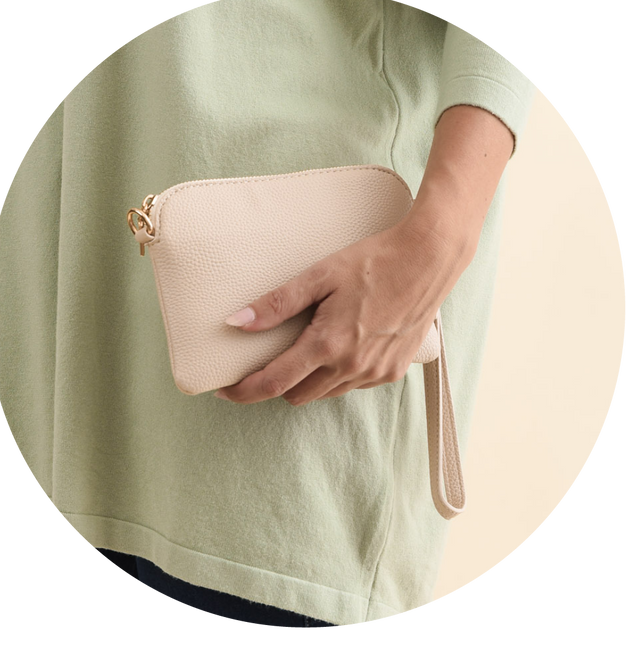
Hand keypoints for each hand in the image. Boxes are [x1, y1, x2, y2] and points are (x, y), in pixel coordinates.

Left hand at [213, 210, 469, 405]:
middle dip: (277, 384)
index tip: (225, 391)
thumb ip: (277, 303)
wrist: (428, 259)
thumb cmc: (374, 261)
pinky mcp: (393, 371)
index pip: (274, 383)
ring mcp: (375, 373)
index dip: (244, 391)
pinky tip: (342, 346)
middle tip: (269, 360)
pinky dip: (338, 375)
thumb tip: (236, 321)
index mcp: (327, 344)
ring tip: (308, 349)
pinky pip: (353, 385)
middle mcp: (351, 366)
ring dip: (309, 380)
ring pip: (326, 393)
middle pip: (297, 395)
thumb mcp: (320, 275)